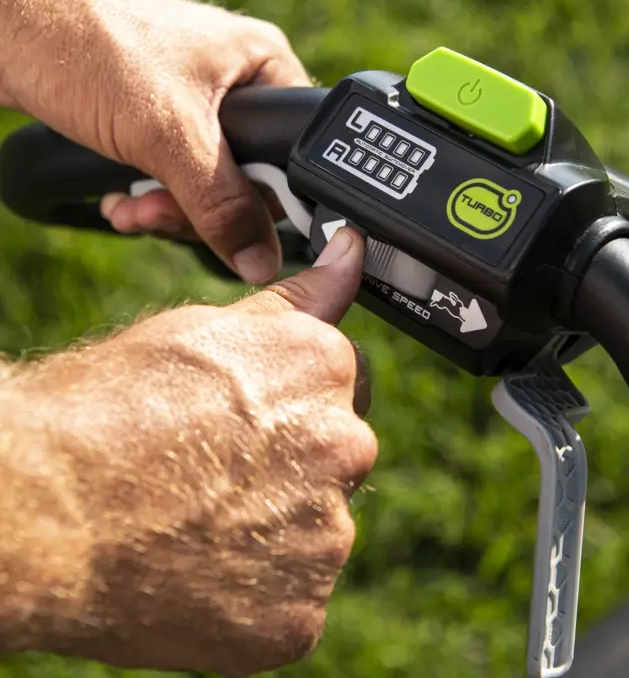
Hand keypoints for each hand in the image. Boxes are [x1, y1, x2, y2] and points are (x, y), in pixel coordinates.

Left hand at [0, 0, 309, 281]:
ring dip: (167, 210)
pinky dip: (147, 198)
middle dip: (201, 210)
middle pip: (247, 179)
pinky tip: (121, 201)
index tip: (231, 229)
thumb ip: (223, 202)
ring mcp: (191, 103)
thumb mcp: (170, 134)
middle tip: (165, 217)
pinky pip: (169, 177)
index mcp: (264, 66)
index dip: (265, 202)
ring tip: (134, 211)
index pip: (293, 154)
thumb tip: (262, 260)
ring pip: (204, 184)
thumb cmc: (87, 38)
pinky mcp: (151, 120)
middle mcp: (234, 84)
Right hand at [0, 228, 375, 674]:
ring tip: (200, 522)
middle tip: (214, 473)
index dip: (291, 404)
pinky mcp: (300, 613)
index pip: (346, 383)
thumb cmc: (108, 409)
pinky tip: (204, 571)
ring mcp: (326, 536)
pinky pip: (296, 596)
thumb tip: (353, 253)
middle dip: (294, 463)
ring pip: (319, 529)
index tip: (247, 422)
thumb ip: (301, 299)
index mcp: (327, 370)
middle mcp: (345, 446)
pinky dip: (260, 592)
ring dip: (278, 530)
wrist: (37, 508)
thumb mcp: (209, 331)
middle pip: (339, 456)